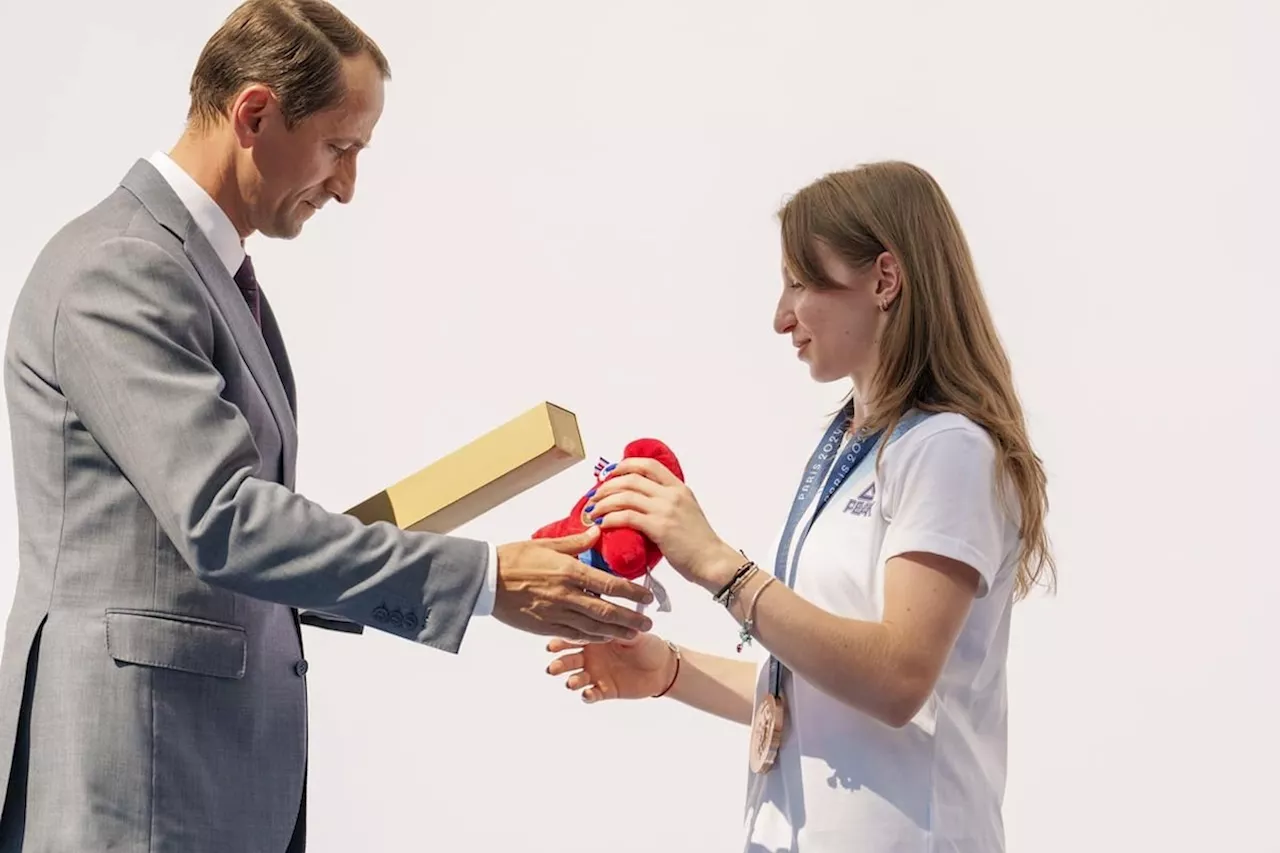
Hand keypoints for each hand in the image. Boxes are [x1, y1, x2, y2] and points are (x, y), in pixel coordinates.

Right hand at [492, 527, 654, 642]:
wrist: (485, 579)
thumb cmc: (514, 558)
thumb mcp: (547, 544)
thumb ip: (576, 543)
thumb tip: (598, 533)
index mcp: (569, 571)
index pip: (610, 584)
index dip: (632, 593)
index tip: (647, 597)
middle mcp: (566, 594)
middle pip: (606, 611)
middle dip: (630, 619)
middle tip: (648, 624)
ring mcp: (555, 613)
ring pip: (593, 627)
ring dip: (615, 632)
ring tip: (632, 635)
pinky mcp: (544, 626)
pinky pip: (573, 635)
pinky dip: (591, 638)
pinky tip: (603, 638)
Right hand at [545, 633, 676, 702]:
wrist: (662, 665)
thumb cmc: (646, 644)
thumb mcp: (633, 633)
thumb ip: (618, 629)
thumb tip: (605, 622)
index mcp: (594, 638)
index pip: (573, 638)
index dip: (561, 642)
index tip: (552, 645)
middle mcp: (590, 657)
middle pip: (568, 661)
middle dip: (559, 665)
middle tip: (553, 668)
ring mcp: (596, 674)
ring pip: (576, 679)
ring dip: (571, 681)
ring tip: (571, 683)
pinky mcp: (604, 690)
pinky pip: (592, 694)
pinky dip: (588, 695)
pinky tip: (587, 694)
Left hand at [584, 457, 738, 589]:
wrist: (712, 561)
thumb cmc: (698, 542)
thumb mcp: (686, 511)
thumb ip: (666, 503)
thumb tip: (639, 504)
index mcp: (679, 488)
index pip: (649, 465)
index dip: (625, 465)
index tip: (610, 474)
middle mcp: (672, 494)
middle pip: (631, 479)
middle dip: (607, 486)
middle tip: (594, 496)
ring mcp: (666, 510)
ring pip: (625, 496)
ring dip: (604, 502)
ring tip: (593, 511)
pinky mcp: (660, 528)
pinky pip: (627, 517)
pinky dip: (610, 518)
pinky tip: (602, 524)